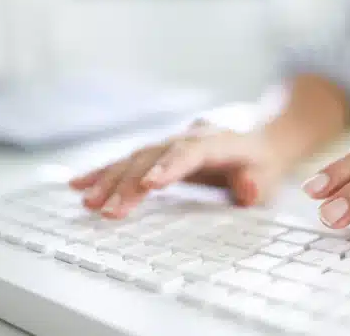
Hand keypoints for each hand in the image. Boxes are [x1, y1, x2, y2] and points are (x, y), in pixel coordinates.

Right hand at [69, 121, 286, 218]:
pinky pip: (129, 162)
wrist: (258, 145)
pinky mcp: (159, 154)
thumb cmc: (262, 166)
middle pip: (155, 157)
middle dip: (130, 184)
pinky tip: (80, 183)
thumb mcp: (269, 177)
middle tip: (108, 210)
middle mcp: (189, 138)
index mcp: (219, 142)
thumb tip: (246, 190)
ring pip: (136, 158)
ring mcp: (171, 144)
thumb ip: (257, 184)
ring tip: (87, 200)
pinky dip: (105, 173)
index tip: (148, 185)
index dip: (169, 167)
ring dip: (110, 180)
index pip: (191, 152)